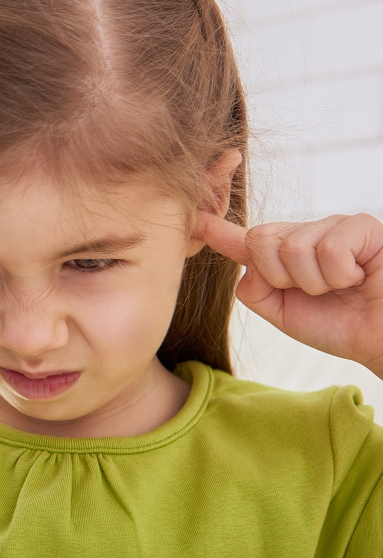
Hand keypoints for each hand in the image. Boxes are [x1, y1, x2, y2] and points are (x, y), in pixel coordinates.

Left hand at [198, 212, 382, 373]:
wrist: (380, 339)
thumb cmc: (338, 325)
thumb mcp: (282, 312)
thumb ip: (255, 287)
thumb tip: (242, 260)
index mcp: (281, 254)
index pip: (242, 238)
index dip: (216, 228)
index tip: (193, 218)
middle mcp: (302, 234)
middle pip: (260, 240)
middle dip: (283, 277)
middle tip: (315, 292)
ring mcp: (331, 226)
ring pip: (293, 247)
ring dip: (317, 282)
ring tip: (341, 287)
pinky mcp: (362, 226)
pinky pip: (330, 247)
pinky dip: (342, 274)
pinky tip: (359, 277)